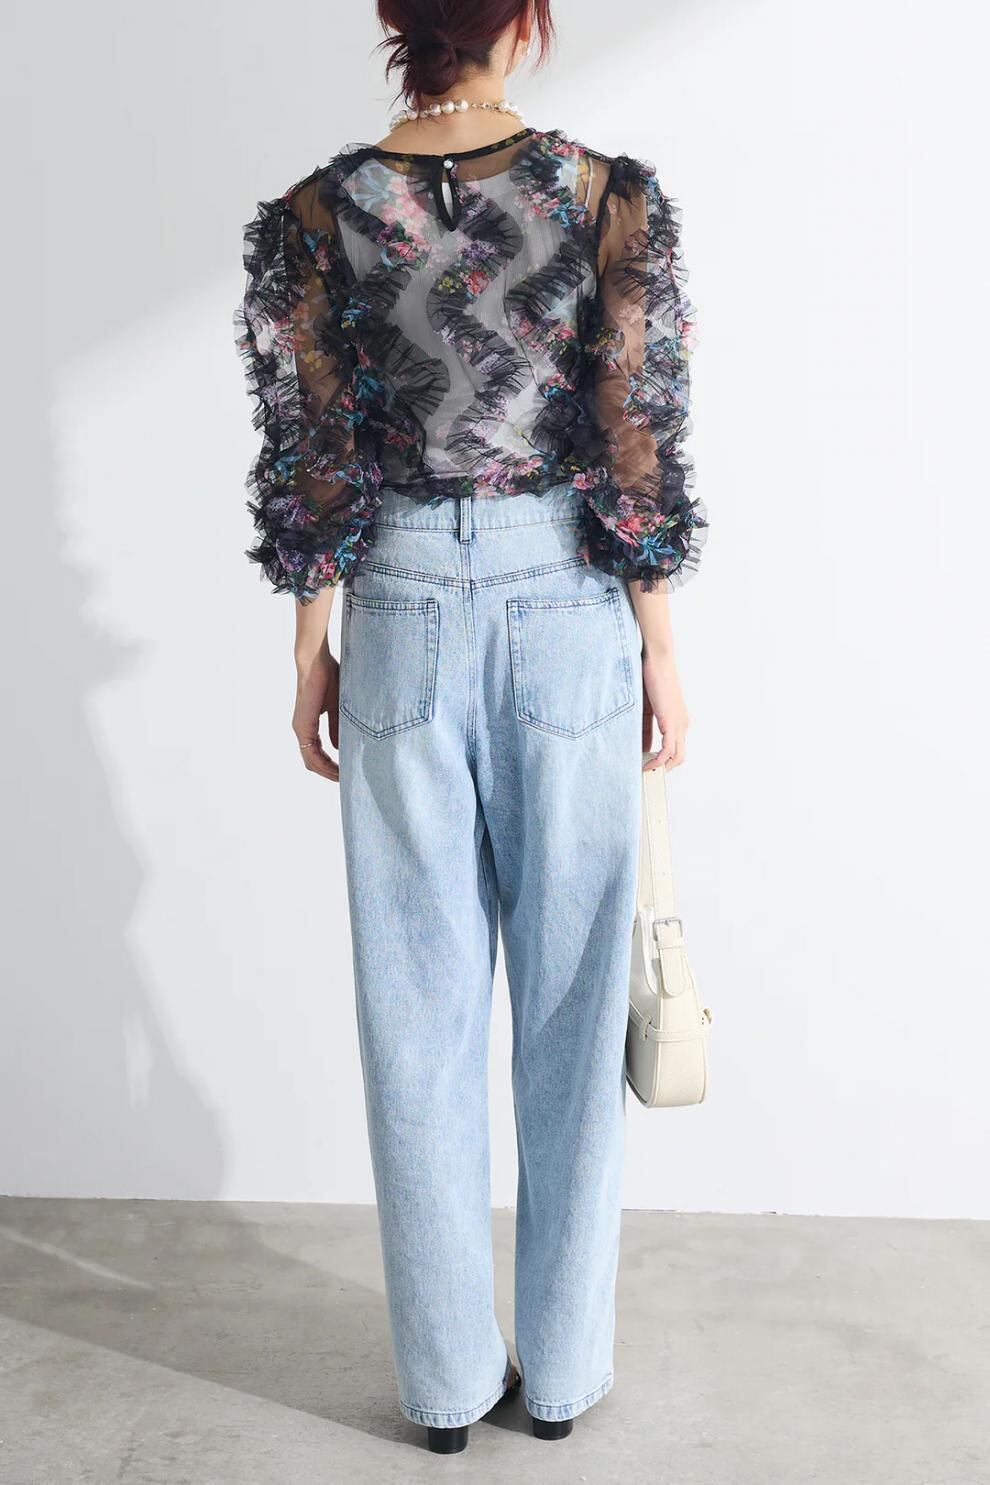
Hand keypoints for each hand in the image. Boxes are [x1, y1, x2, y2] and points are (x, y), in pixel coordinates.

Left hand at [292, 645, 339, 781]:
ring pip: (311, 762)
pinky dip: (324, 765)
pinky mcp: (303, 726)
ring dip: (328, 772)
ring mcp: (300, 729)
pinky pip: (312, 755)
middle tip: (347, 780)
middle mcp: (302, 729)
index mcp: (308, 724)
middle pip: (313, 762)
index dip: (331, 765)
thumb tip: (340, 746)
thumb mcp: (338, 707)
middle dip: (330, 773)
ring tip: (345, 778)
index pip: (317, 753)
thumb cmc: (328, 676)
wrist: (316, 661)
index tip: (346, 770)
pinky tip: (338, 769)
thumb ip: (338, 727)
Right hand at [641, 650, 688, 770]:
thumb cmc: (650, 677)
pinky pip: (668, 750)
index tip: (646, 767)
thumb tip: (640, 746)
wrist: (657, 659)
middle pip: (678, 756)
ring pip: (676, 757)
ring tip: (645, 773)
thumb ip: (644, 728)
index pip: (673, 748)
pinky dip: (659, 761)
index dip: (660, 760)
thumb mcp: (644, 708)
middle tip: (646, 775)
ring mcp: (679, 724)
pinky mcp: (672, 722)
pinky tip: (648, 765)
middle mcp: (682, 723)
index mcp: (677, 719)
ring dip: (661, 768)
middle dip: (663, 769)